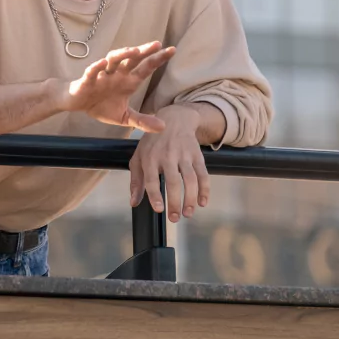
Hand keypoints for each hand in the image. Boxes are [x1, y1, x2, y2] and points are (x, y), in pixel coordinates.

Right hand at [60, 42, 174, 132]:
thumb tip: (163, 127)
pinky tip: (102, 63)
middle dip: (144, 51)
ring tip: (133, 51)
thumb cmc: (101, 105)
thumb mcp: (124, 117)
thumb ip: (142, 120)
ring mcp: (102, 75)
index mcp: (128, 81)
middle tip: (157, 45)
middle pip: (132, 59)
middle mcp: (117, 74)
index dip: (157, 59)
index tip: (172, 50)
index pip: (146, 68)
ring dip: (122, 54)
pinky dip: (97, 67)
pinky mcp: (87, 80)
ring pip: (113, 60)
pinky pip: (92, 71)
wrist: (76, 103)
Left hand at [129, 104, 213, 222]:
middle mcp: (167, 155)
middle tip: (174, 218)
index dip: (154, 195)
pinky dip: (205, 189)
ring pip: (190, 179)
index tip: (159, 209)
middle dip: (174, 202)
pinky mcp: (197, 155)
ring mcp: (183, 155)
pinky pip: (203, 174)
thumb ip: (136, 181)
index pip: (151, 179)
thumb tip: (133, 202)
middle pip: (173, 181)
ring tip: (188, 213)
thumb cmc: (152, 143)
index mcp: (149, 157)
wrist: (174, 120)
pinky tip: (203, 202)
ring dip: (191, 198)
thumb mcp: (139, 157)